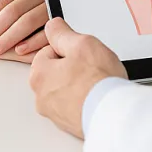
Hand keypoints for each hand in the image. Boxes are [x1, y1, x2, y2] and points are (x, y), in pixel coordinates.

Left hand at [30, 18, 126, 138]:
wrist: (113, 115)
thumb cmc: (97, 82)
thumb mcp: (82, 44)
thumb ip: (62, 33)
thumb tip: (52, 27)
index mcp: (39, 75)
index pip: (48, 50)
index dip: (69, 48)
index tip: (82, 52)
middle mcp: (41, 97)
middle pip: (56, 71)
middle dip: (72, 67)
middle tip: (91, 67)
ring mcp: (55, 113)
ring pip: (65, 89)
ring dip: (78, 84)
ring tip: (96, 83)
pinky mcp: (68, 124)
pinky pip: (74, 105)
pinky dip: (84, 100)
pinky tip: (97, 97)